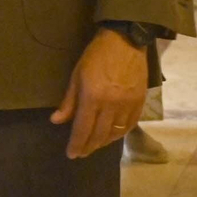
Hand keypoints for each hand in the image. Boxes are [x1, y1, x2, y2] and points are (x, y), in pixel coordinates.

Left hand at [49, 28, 147, 158]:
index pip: (83, 129)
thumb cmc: (95, 55)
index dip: (76, 144)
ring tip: (94, 145)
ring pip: (115, 134)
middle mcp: (111, 106)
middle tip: (81, 153)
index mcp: (93, 97)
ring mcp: (128, 106)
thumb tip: (56, 121)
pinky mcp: (140, 103)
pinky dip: (119, 134)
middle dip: (88, 147)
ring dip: (103, 143)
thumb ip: (68, 101)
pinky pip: (129, 126)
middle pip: (99, 135)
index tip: (71, 154)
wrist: (125, 41)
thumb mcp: (76, 75)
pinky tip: (112, 136)